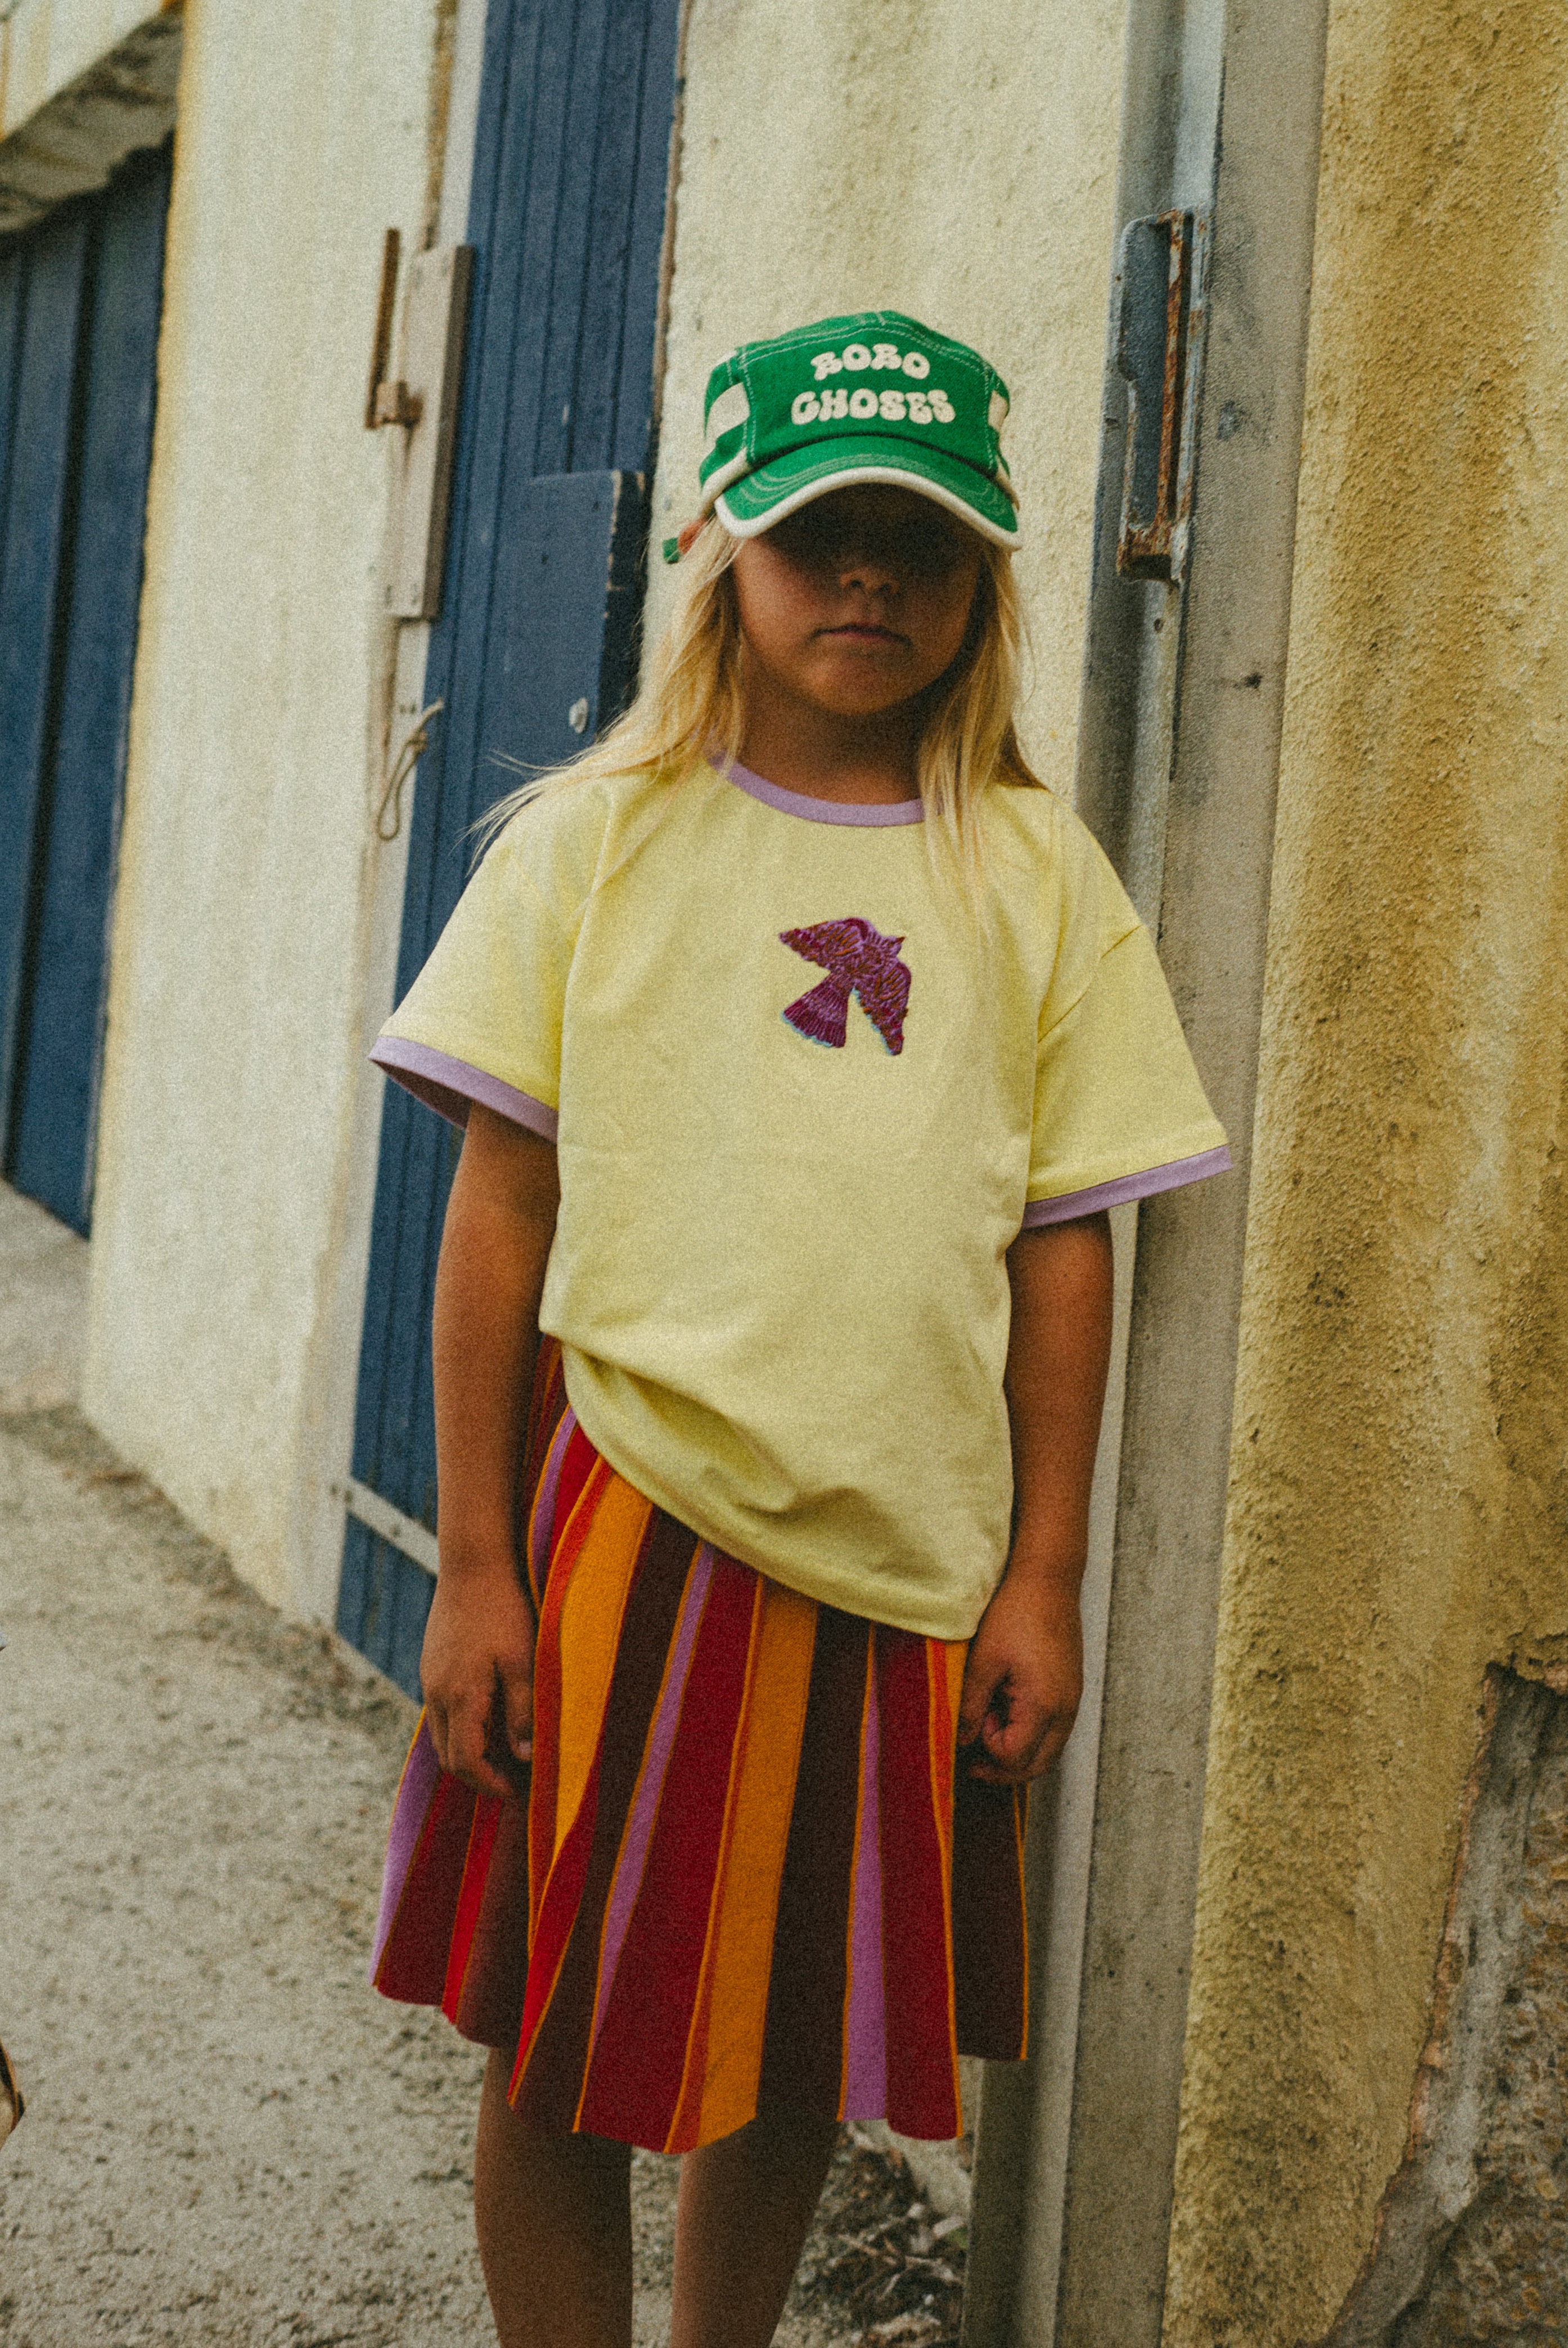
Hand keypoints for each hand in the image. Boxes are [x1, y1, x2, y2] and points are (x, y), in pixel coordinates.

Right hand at [419, 1555, 536, 1800]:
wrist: (472, 1564)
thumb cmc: (504, 1609)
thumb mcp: (522, 1660)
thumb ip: (521, 1711)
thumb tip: (522, 1758)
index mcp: (461, 1696)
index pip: (467, 1762)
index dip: (491, 1785)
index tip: (518, 1791)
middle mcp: (438, 1694)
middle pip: (450, 1757)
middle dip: (479, 1777)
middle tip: (514, 1780)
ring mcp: (430, 1680)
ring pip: (442, 1737)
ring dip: (470, 1754)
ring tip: (506, 1754)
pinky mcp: (432, 1667)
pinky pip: (441, 1713)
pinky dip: (463, 1729)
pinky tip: (491, 1718)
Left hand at [957, 1569, 1083, 1784]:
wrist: (1048, 1580)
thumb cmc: (1015, 1615)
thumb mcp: (983, 1661)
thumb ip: (971, 1706)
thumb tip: (962, 1740)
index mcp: (1043, 1706)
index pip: (1016, 1757)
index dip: (989, 1748)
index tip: (975, 1719)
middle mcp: (1066, 1710)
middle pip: (1039, 1765)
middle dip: (1005, 1768)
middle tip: (976, 1759)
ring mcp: (1073, 1700)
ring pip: (1049, 1750)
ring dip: (1020, 1751)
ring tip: (991, 1729)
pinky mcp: (1072, 1688)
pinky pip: (1055, 1729)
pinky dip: (1032, 1734)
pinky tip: (1009, 1712)